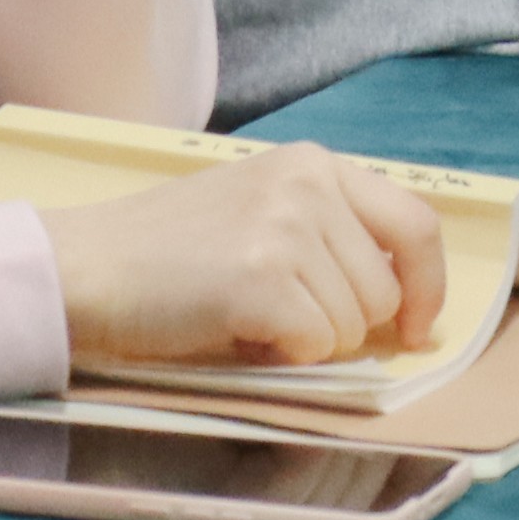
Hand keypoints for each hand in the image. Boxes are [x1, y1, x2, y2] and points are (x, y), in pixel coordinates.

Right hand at [40, 142, 449, 367]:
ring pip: (352, 326)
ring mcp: (285, 229)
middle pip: (384, 291)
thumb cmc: (170, 252)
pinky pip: (314, 346)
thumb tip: (407, 303)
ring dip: (309, 341)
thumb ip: (330, 233)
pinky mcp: (260, 280)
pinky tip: (235, 329)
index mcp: (313, 163)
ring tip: (247, 316)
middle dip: (344, 325)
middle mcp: (307, 185)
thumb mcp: (261, 209)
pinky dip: (282, 356)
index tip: (419, 327)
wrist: (88, 268)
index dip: (430, 285)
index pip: (416, 223)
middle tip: (279, 317)